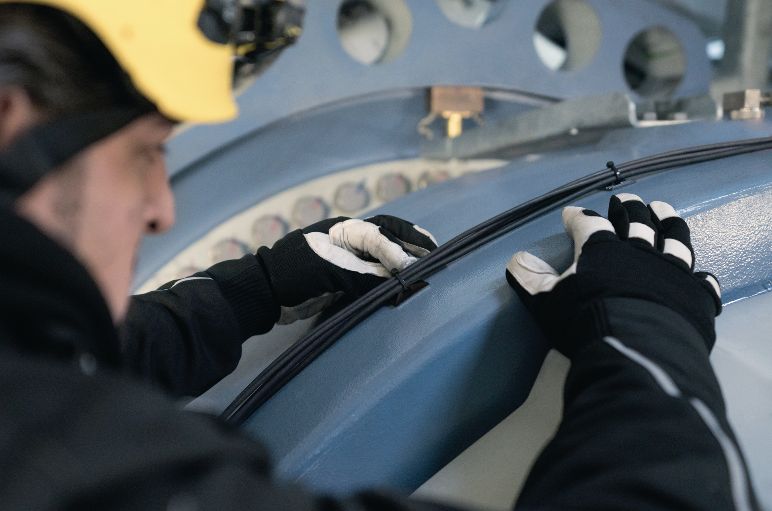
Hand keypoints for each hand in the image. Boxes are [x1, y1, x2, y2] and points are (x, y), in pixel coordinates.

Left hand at [258, 215, 437, 323]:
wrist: (265, 292)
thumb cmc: (295, 274)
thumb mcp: (331, 272)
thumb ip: (365, 274)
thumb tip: (399, 278)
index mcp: (344, 231)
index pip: (380, 236)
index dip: (399, 250)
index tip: (415, 266)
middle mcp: (349, 239)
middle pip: (387, 234)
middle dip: (412, 241)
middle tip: (436, 251)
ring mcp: (347, 257)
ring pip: (383, 252)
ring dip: (405, 256)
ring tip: (427, 264)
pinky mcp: (344, 276)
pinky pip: (375, 272)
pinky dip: (391, 274)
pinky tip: (403, 282)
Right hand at [505, 194, 721, 356]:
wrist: (637, 345)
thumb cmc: (584, 320)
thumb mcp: (546, 300)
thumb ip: (530, 278)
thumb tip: (518, 257)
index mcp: (600, 249)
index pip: (588, 224)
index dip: (578, 218)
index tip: (571, 214)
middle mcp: (638, 251)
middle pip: (635, 221)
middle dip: (628, 207)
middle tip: (624, 199)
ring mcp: (670, 271)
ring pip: (673, 238)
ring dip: (668, 222)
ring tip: (664, 210)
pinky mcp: (694, 295)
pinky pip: (701, 281)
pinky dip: (699, 276)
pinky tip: (700, 273)